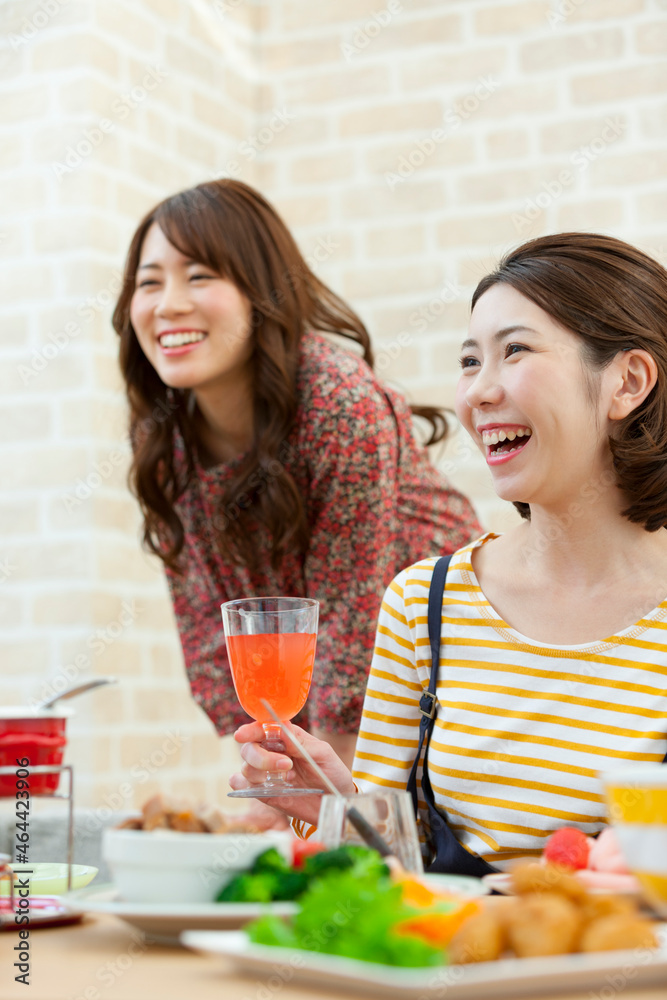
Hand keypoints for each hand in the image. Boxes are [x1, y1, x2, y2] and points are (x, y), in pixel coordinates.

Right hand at [230, 721, 355, 825]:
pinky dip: (241, 784)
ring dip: (259, 772)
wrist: (335, 802)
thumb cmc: (331, 773)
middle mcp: (272, 754)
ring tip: (287, 778)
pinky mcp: (264, 792)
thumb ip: (301, 742)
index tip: (243, 735)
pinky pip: (242, 785)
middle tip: (286, 764)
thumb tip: (281, 726)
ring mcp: (267, 774)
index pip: (263, 729)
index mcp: (286, 739)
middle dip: (261, 756)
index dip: (251, 730)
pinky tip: (257, 785)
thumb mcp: (323, 754)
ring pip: (246, 767)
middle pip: (249, 748)